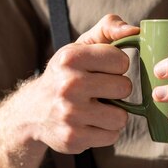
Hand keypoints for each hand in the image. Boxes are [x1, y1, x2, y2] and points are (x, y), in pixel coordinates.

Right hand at [26, 14, 138, 153]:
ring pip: (121, 116)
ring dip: (113, 114)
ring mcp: (70, 114)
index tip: (102, 70)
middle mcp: (68, 85)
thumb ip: (108, 28)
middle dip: (116, 91)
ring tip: (96, 109)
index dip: (117, 66)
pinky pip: (112, 136)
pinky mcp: (73, 138)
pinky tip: (89, 124)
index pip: (121, 61)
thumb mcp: (81, 46)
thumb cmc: (67, 75)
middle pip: (124, 88)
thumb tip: (134, 31)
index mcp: (70, 58)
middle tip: (99, 91)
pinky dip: (105, 132)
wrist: (33, 112)